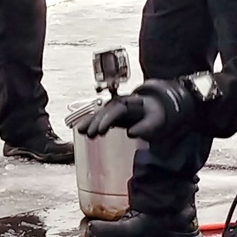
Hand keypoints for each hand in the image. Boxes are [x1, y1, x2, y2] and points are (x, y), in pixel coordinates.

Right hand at [77, 79, 192, 141]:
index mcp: (131, 103)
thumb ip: (145, 127)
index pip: (116, 109)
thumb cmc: (155, 116)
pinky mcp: (111, 115)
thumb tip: (131, 133)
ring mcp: (114, 108)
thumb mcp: (155, 121)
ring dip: (89, 121)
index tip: (100, 129)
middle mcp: (120, 103)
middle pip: (105, 110)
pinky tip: (81, 129)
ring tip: (81, 130)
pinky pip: (98, 117)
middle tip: (89, 133)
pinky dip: (89, 122)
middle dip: (96, 121)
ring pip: (99, 113)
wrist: (156, 110)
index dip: (107, 119)